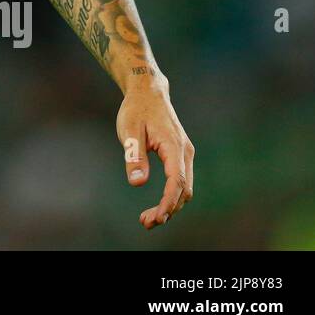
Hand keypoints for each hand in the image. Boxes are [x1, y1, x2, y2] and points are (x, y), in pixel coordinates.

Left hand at [117, 80, 193, 229]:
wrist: (148, 92)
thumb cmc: (136, 110)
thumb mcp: (129, 130)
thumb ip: (134, 156)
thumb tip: (138, 183)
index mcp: (173, 146)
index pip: (176, 181)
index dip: (167, 202)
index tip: (157, 218)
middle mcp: (185, 152)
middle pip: (184, 189)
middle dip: (168, 209)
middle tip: (146, 222)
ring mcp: (185, 153)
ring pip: (185, 187)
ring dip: (171, 205)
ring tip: (149, 218)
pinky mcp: (181, 154)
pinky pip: (181, 180)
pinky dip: (173, 195)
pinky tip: (158, 204)